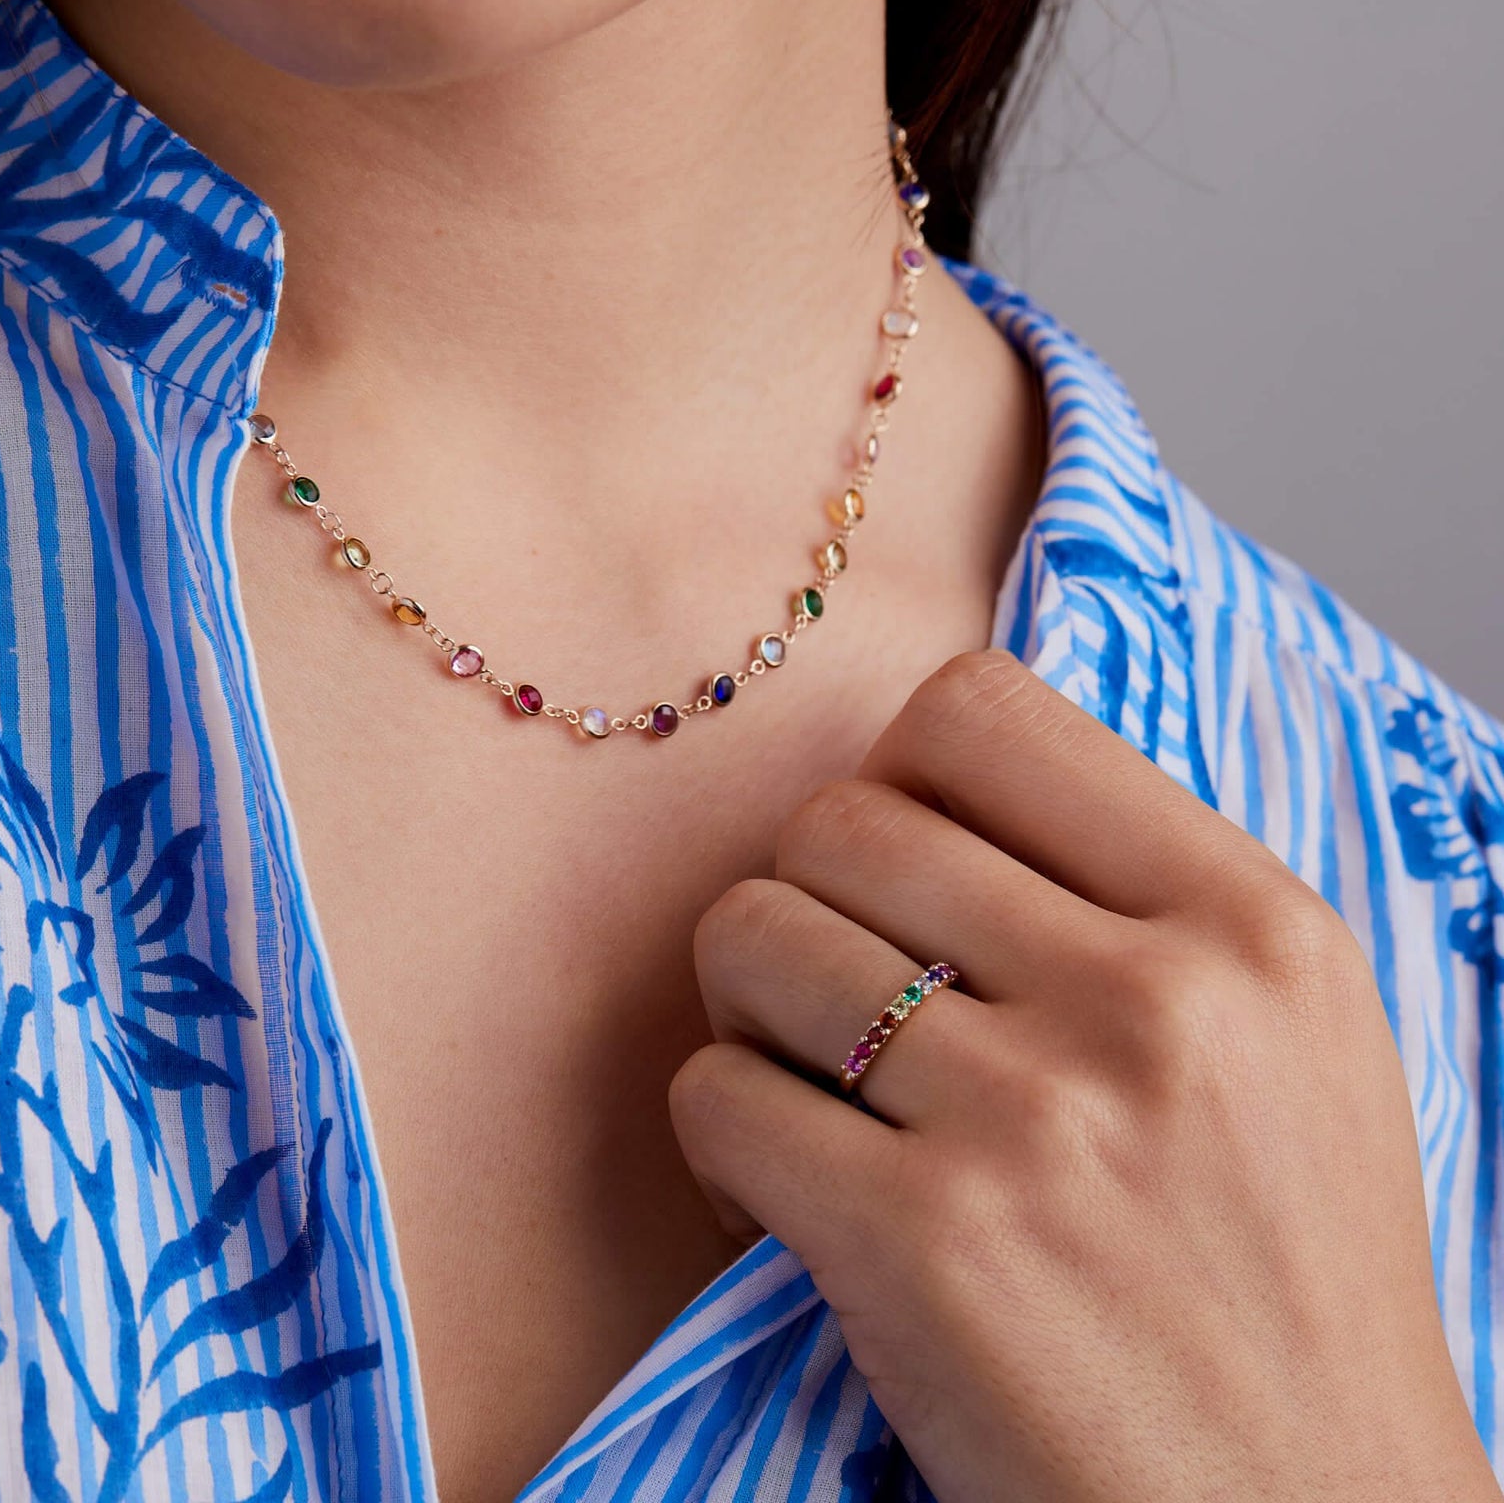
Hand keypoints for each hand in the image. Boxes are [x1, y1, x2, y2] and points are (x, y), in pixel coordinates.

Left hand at [670, 650, 1498, 1502]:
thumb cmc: (1283, 1291)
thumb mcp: (1288, 1049)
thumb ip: (1135, 899)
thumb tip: (934, 787)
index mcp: (1253, 925)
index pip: (983, 711)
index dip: (899, 773)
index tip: (902, 869)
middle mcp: (1154, 1001)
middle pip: (840, 819)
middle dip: (802, 901)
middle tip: (832, 1001)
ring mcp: (1039, 1123)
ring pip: (754, 935)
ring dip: (744, 1015)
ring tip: (806, 1096)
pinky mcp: (925, 1249)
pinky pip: (714, 1096)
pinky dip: (718, 1141)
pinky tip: (784, 1200)